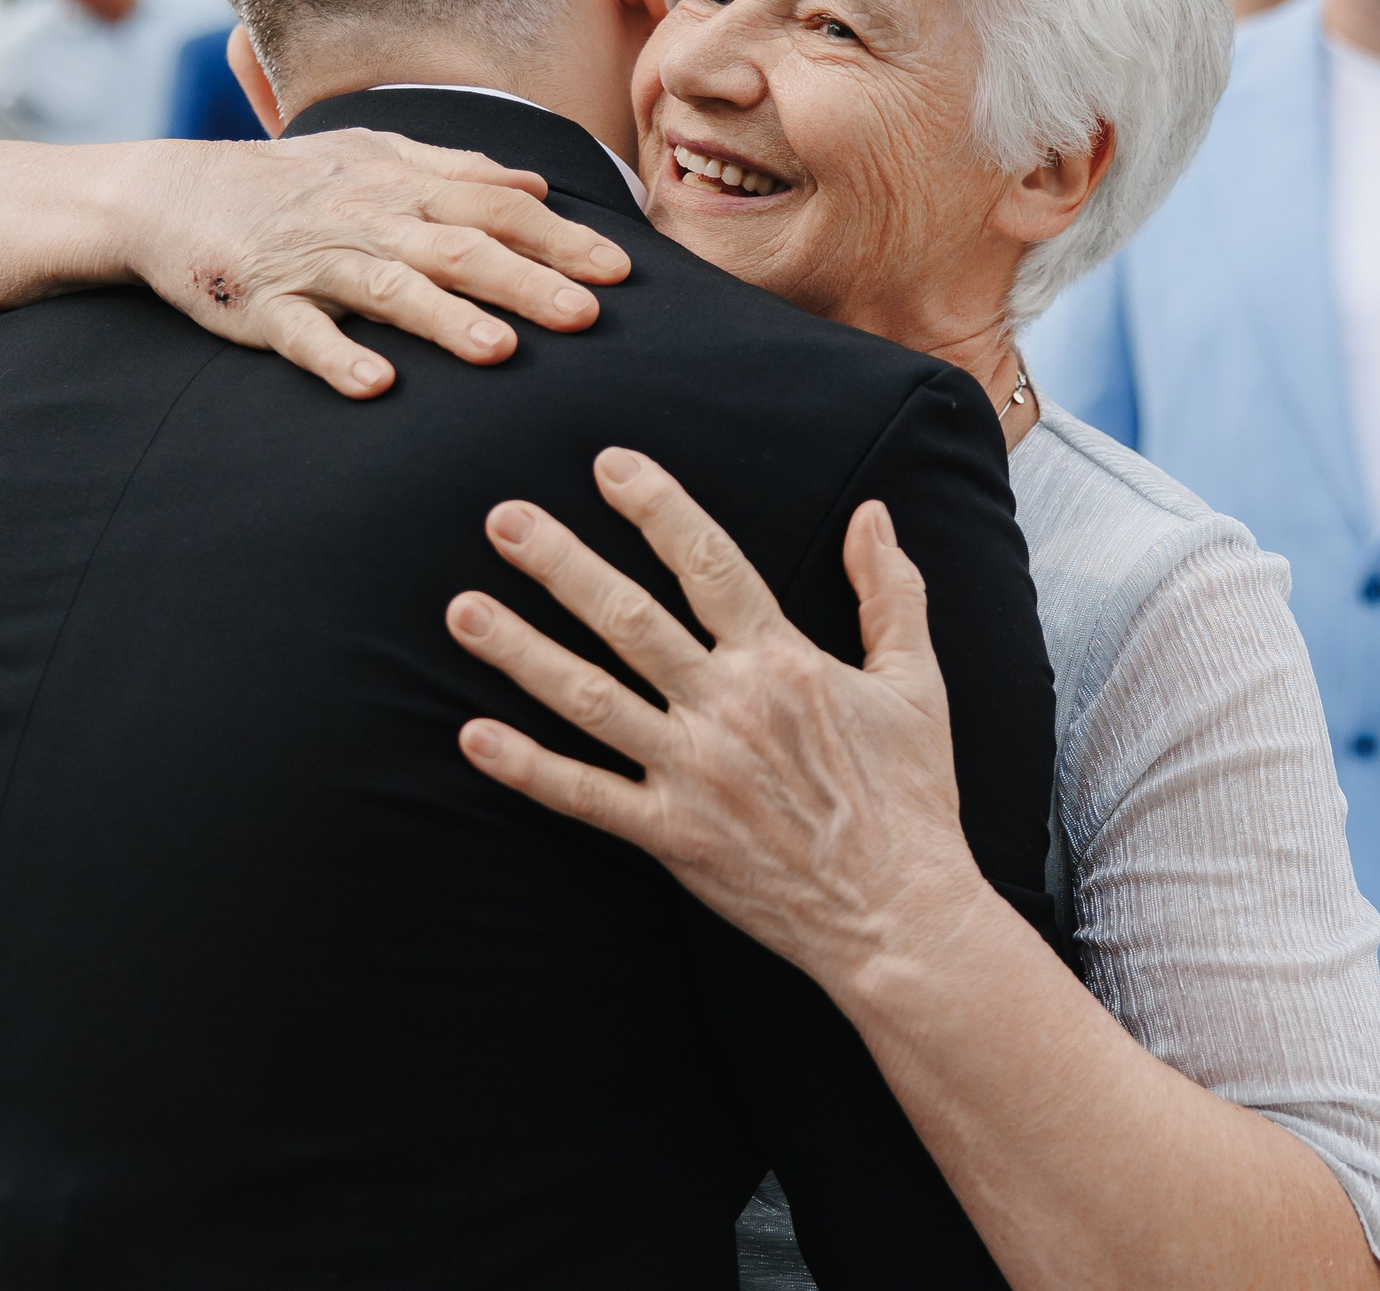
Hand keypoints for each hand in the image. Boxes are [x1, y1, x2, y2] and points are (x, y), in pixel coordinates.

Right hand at [129, 128, 632, 396]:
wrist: (173, 192)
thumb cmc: (293, 181)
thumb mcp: (378, 155)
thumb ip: (461, 170)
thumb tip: (539, 183)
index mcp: (405, 186)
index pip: (498, 209)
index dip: (559, 238)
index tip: (621, 272)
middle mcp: (369, 220)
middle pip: (459, 249)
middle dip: (527, 282)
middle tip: (589, 317)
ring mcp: (314, 263)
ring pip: (390, 290)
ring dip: (445, 321)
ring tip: (499, 352)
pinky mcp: (260, 304)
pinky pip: (303, 334)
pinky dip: (337, 358)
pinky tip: (375, 386)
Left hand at [446, 447, 988, 984]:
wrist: (900, 915)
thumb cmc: (912, 798)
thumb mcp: (916, 683)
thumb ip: (891, 592)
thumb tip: (874, 512)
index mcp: (784, 661)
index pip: (708, 563)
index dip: (657, 507)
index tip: (609, 465)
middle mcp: (728, 707)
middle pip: (629, 619)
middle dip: (562, 563)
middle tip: (503, 519)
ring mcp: (694, 773)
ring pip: (590, 699)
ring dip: (521, 652)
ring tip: (462, 610)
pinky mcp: (673, 836)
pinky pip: (587, 797)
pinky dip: (528, 768)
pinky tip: (472, 736)